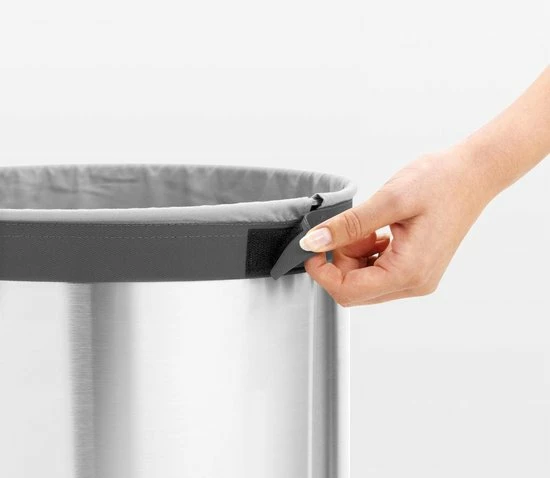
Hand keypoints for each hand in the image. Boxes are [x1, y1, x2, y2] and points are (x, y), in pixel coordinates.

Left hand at [301, 147, 492, 305]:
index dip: (322, 272)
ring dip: (354, 256)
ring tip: (367, 226)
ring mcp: (417, 279)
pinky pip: (379, 272)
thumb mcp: (388, 201)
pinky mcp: (417, 269)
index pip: (348, 291)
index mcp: (407, 272)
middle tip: (345, 229)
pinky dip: (368, 254)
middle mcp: (414, 283)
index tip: (311, 248)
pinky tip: (377, 231)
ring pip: (365, 282)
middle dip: (340, 261)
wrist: (473, 174)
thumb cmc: (440, 182)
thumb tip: (313, 242)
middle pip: (355, 289)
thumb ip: (347, 226)